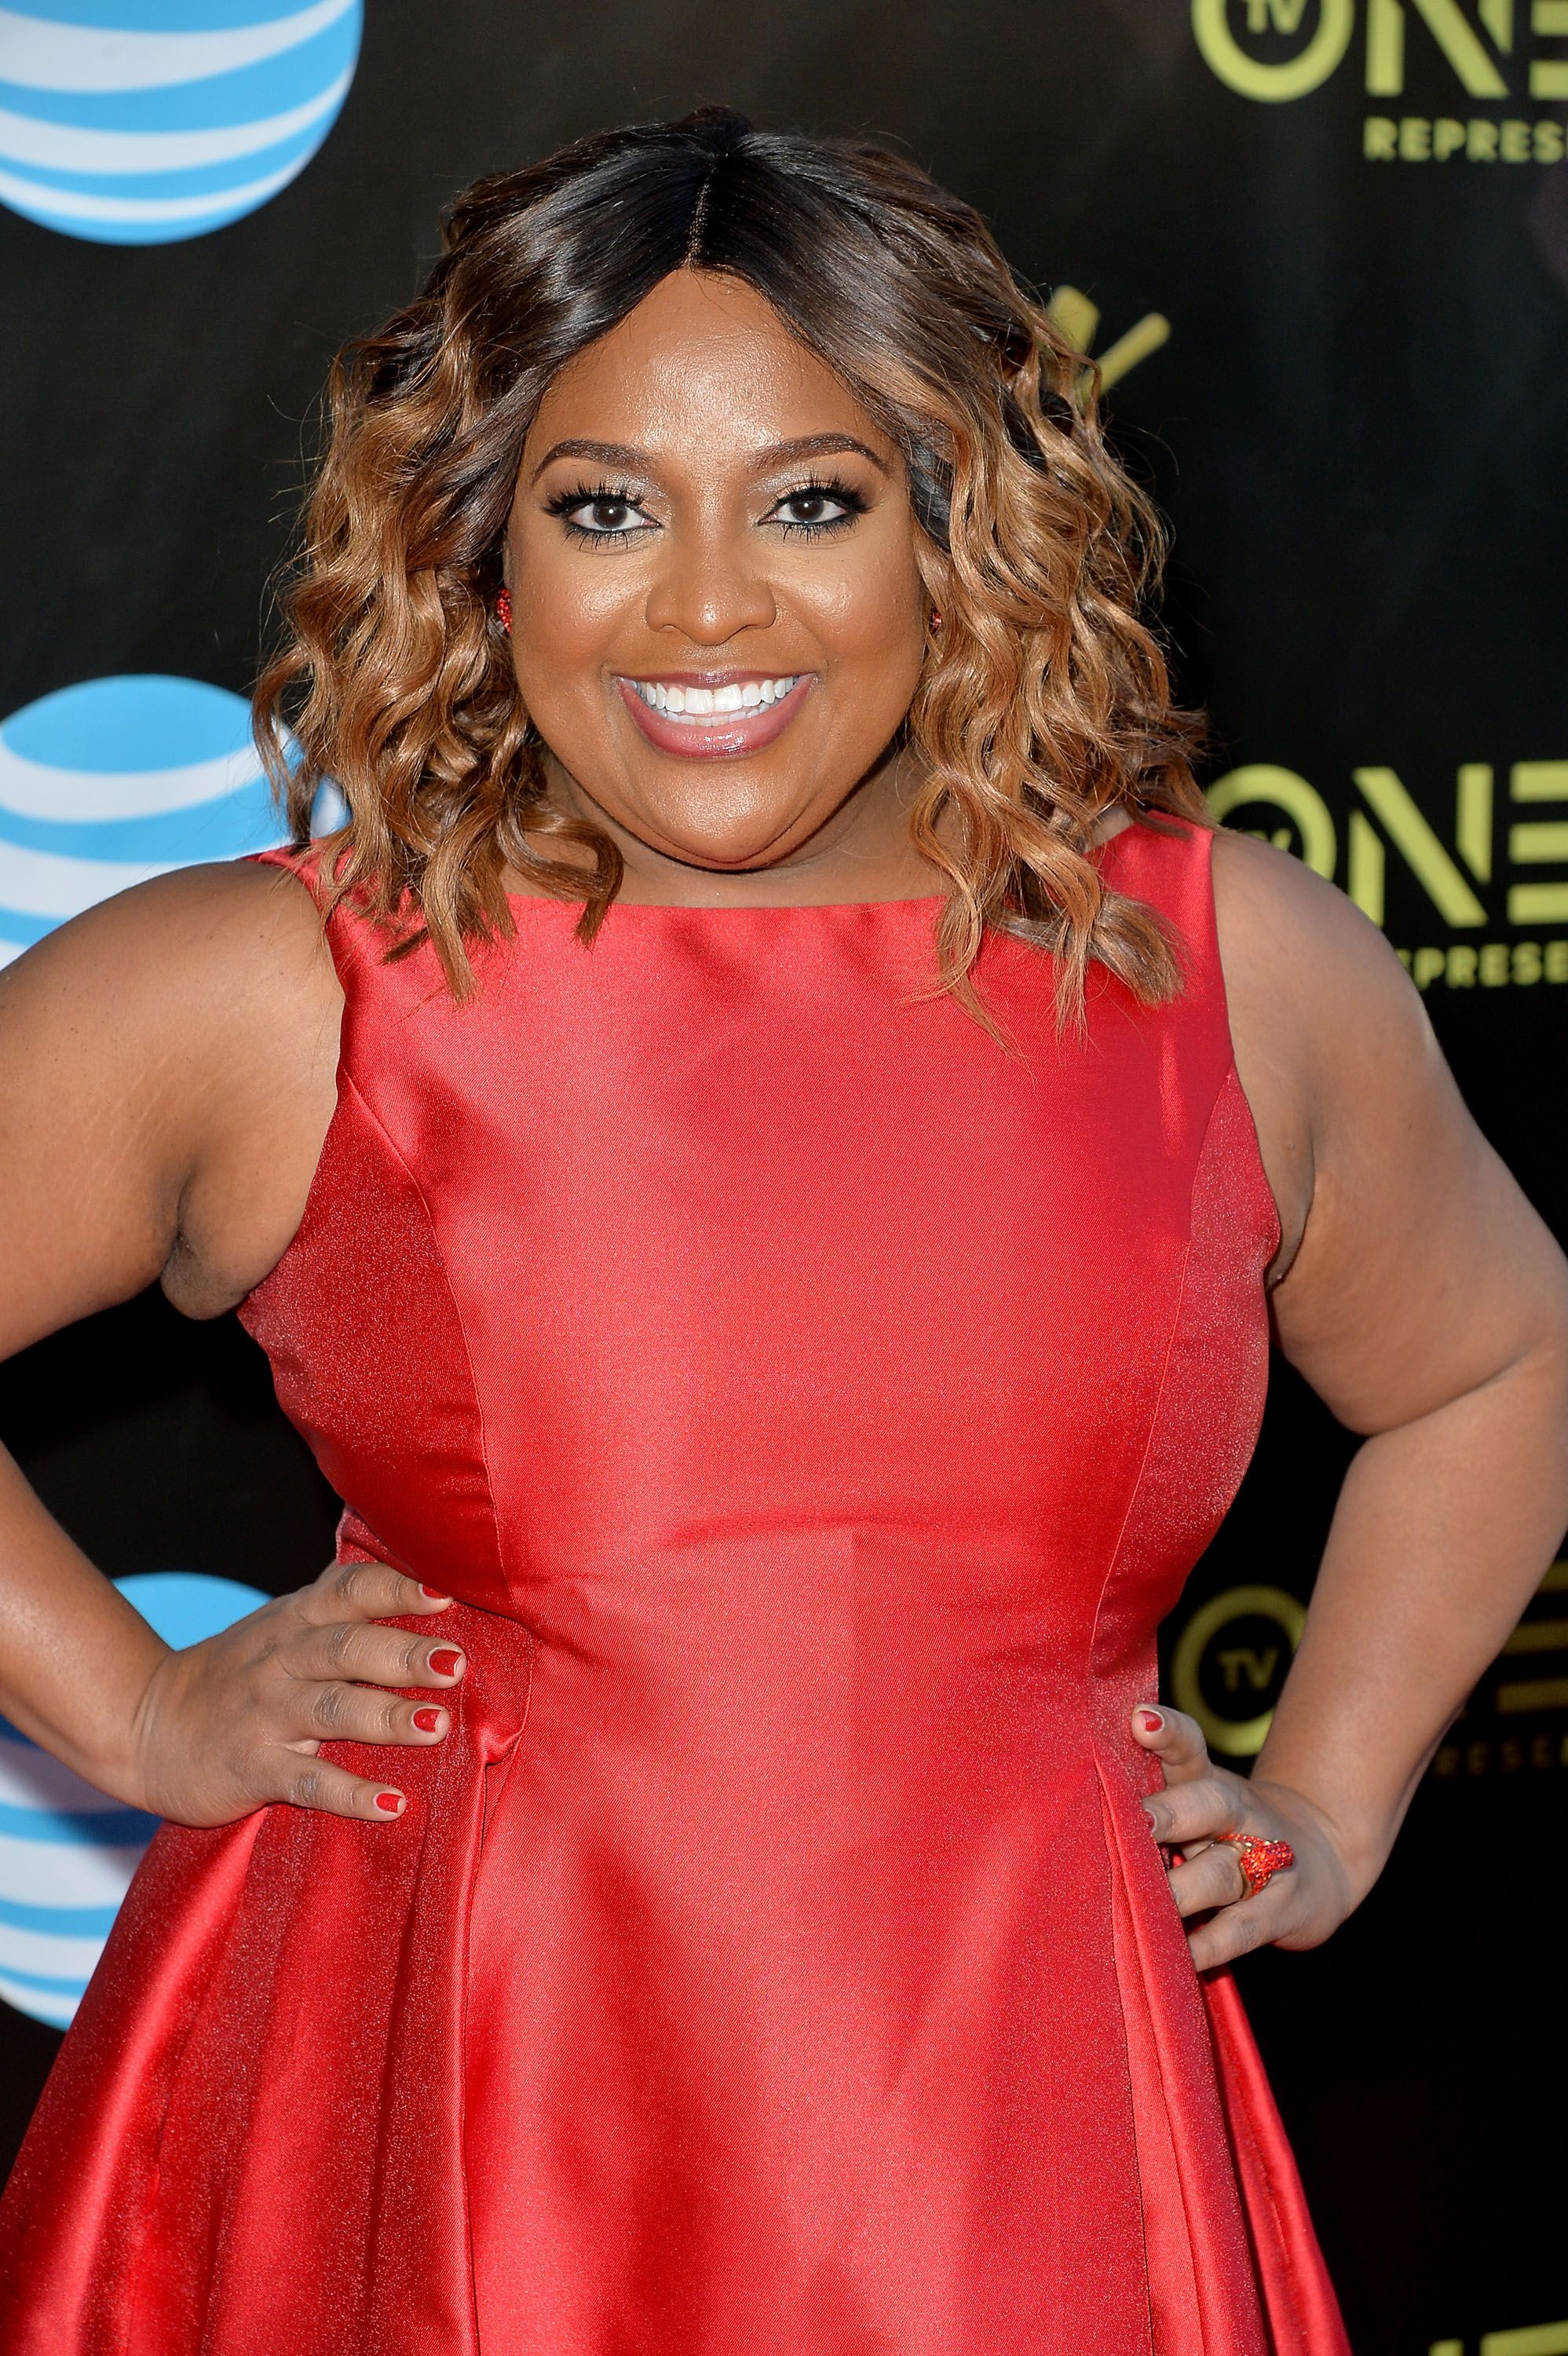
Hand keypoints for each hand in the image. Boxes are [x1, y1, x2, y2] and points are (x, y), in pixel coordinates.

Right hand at [124, 1563, 465, 1827]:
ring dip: (388, 1718)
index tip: (445, 1597)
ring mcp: (265, 1715)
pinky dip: (350, 1795)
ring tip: (437, 1727)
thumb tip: (412, 1575)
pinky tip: (391, 1805)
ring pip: (333, 1710)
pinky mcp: (250, 1769)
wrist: (143, 1726)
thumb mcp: (277, 1625)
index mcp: (294, 1621)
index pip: (348, 1591)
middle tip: (455, 1664)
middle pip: (348, 1648)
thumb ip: (335, 1602)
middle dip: (404, 1654)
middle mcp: (281, 1661)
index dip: (396, 1590)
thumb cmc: (233, 1674)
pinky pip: (307, 1782)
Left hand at [1130, 1704, 1356, 1969]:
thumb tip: (1075, 1809)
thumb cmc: (1227, 1832)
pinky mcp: (1282, 1911)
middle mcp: (1237, 1815)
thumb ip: (1150, 1800)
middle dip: (1170, 1814)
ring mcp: (1265, 1862)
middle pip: (1207, 1805)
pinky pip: (1240, 1931)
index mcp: (1207, 1782)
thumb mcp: (1198, 1802)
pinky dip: (1210, 1945)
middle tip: (1136, 1826)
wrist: (1322, 1859)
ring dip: (1181, 1890)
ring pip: (1220, 1874)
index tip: (1140, 1720)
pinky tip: (1182, 1954)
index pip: (1188, 1747)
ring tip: (1144, 1903)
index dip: (1167, 1731)